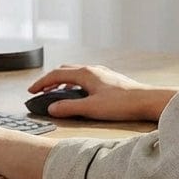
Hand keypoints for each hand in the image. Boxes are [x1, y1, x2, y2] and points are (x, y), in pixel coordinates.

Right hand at [28, 64, 164, 120]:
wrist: (147, 101)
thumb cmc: (122, 104)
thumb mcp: (91, 108)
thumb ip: (69, 108)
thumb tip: (51, 109)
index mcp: (85, 73)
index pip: (56, 74)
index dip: (41, 83)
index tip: (31, 91)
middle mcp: (93, 70)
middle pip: (65, 71)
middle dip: (50, 81)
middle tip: (41, 91)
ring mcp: (103, 74)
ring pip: (76, 74)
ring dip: (63, 82)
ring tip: (57, 93)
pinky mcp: (110, 81)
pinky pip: (86, 79)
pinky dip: (76, 85)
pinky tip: (80, 95)